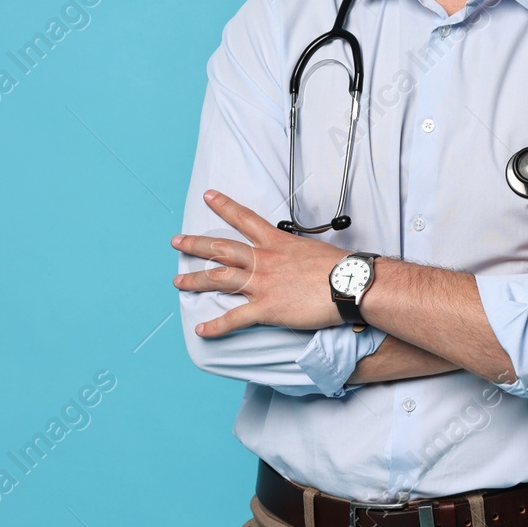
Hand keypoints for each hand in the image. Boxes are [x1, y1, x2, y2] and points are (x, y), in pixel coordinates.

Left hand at [172, 189, 347, 336]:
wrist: (349, 285)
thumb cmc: (338, 268)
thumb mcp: (312, 249)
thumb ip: (294, 252)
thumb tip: (293, 257)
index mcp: (276, 242)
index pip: (244, 219)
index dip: (224, 206)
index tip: (209, 197)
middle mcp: (264, 260)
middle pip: (221, 248)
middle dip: (196, 244)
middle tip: (177, 241)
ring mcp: (262, 284)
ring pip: (219, 279)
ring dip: (195, 281)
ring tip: (178, 283)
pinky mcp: (266, 308)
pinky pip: (235, 318)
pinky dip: (216, 326)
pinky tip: (202, 329)